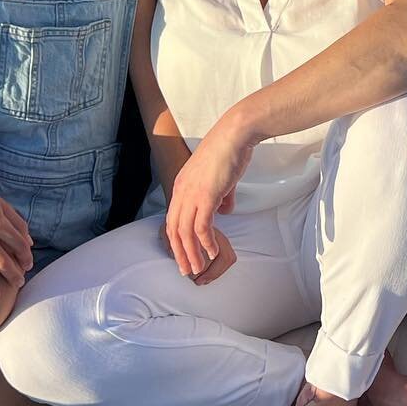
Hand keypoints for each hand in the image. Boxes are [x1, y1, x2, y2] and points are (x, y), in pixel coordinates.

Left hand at [164, 116, 252, 278]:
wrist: (234, 135)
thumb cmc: (230, 151)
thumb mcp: (221, 178)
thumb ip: (221, 196)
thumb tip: (226, 210)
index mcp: (182, 186)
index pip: (172, 219)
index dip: (176, 240)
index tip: (183, 254)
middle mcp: (182, 192)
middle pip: (174, 230)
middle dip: (179, 252)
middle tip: (186, 270)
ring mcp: (192, 194)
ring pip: (185, 232)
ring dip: (191, 253)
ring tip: (198, 268)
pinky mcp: (205, 197)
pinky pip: (202, 227)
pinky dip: (206, 243)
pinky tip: (212, 252)